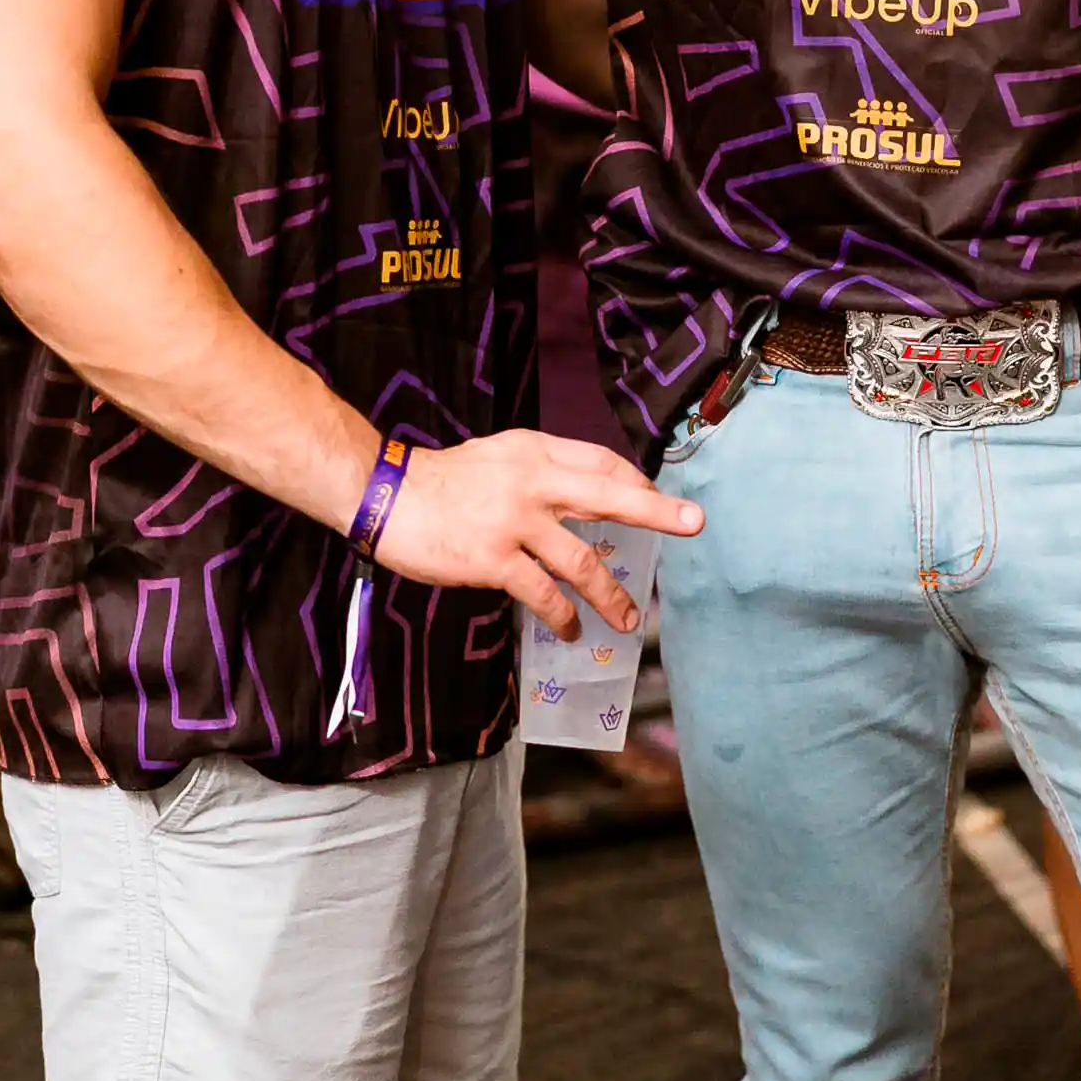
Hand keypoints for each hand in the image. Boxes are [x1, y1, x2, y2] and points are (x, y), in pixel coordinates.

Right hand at [375, 429, 701, 638]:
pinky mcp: (493, 559)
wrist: (386, 495)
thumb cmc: (443, 480)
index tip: (658, 502)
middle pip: (608, 494)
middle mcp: (532, 481)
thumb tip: (584, 496)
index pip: (601, 462)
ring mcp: (514, 522)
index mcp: (535, 452)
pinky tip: (571, 628)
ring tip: (630, 619)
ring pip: (581, 559)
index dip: (635, 483)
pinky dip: (562, 614)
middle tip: (694, 522)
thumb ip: (541, 473)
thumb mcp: (500, 457)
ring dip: (611, 593)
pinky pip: (542, 592)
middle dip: (655, 510)